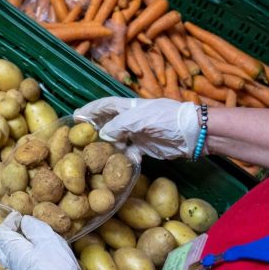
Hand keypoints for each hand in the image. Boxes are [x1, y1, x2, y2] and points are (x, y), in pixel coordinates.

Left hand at [0, 212, 97, 269]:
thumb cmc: (55, 264)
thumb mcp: (45, 237)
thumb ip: (32, 226)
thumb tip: (25, 222)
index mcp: (12, 250)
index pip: (1, 232)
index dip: (9, 221)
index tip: (20, 215)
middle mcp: (11, 262)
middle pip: (3, 245)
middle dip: (11, 233)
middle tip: (25, 226)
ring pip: (11, 255)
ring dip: (19, 244)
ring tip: (34, 238)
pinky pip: (20, 263)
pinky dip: (25, 254)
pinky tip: (39, 252)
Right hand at [74, 97, 200, 160]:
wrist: (193, 132)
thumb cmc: (167, 118)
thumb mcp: (141, 118)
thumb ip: (119, 125)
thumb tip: (103, 135)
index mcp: (129, 107)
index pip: (105, 105)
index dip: (90, 109)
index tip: (75, 115)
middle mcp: (131, 119)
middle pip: (108, 122)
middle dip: (94, 129)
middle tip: (78, 139)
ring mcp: (137, 133)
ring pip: (116, 139)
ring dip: (106, 146)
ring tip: (93, 154)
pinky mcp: (145, 148)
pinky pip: (129, 153)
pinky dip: (123, 158)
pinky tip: (116, 164)